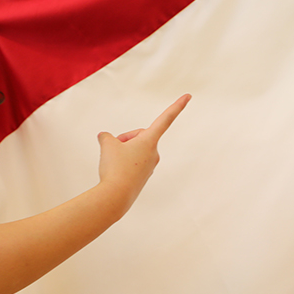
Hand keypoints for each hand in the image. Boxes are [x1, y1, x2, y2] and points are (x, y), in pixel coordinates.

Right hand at [97, 94, 191, 214]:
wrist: (115, 197)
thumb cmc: (114, 169)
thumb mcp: (107, 145)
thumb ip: (106, 137)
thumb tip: (105, 137)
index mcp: (149, 141)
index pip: (165, 119)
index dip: (177, 106)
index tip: (188, 96)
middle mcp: (154, 153)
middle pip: (139, 136)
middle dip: (126, 138)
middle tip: (113, 147)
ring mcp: (150, 166)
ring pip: (135, 150)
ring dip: (123, 152)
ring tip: (113, 164)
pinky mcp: (143, 176)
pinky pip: (133, 163)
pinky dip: (124, 163)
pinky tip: (116, 172)